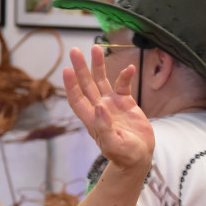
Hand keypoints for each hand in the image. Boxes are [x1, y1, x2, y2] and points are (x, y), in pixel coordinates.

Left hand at [62, 46, 154, 171]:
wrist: (139, 157)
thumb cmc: (124, 155)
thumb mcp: (113, 144)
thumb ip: (104, 127)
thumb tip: (99, 106)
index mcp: (91, 119)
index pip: (77, 99)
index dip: (71, 85)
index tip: (67, 70)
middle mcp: (99, 108)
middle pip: (86, 84)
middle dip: (80, 68)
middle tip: (75, 51)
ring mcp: (111, 104)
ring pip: (101, 80)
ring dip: (98, 65)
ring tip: (96, 48)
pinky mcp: (125, 103)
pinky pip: (123, 85)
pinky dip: (125, 76)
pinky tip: (130, 68)